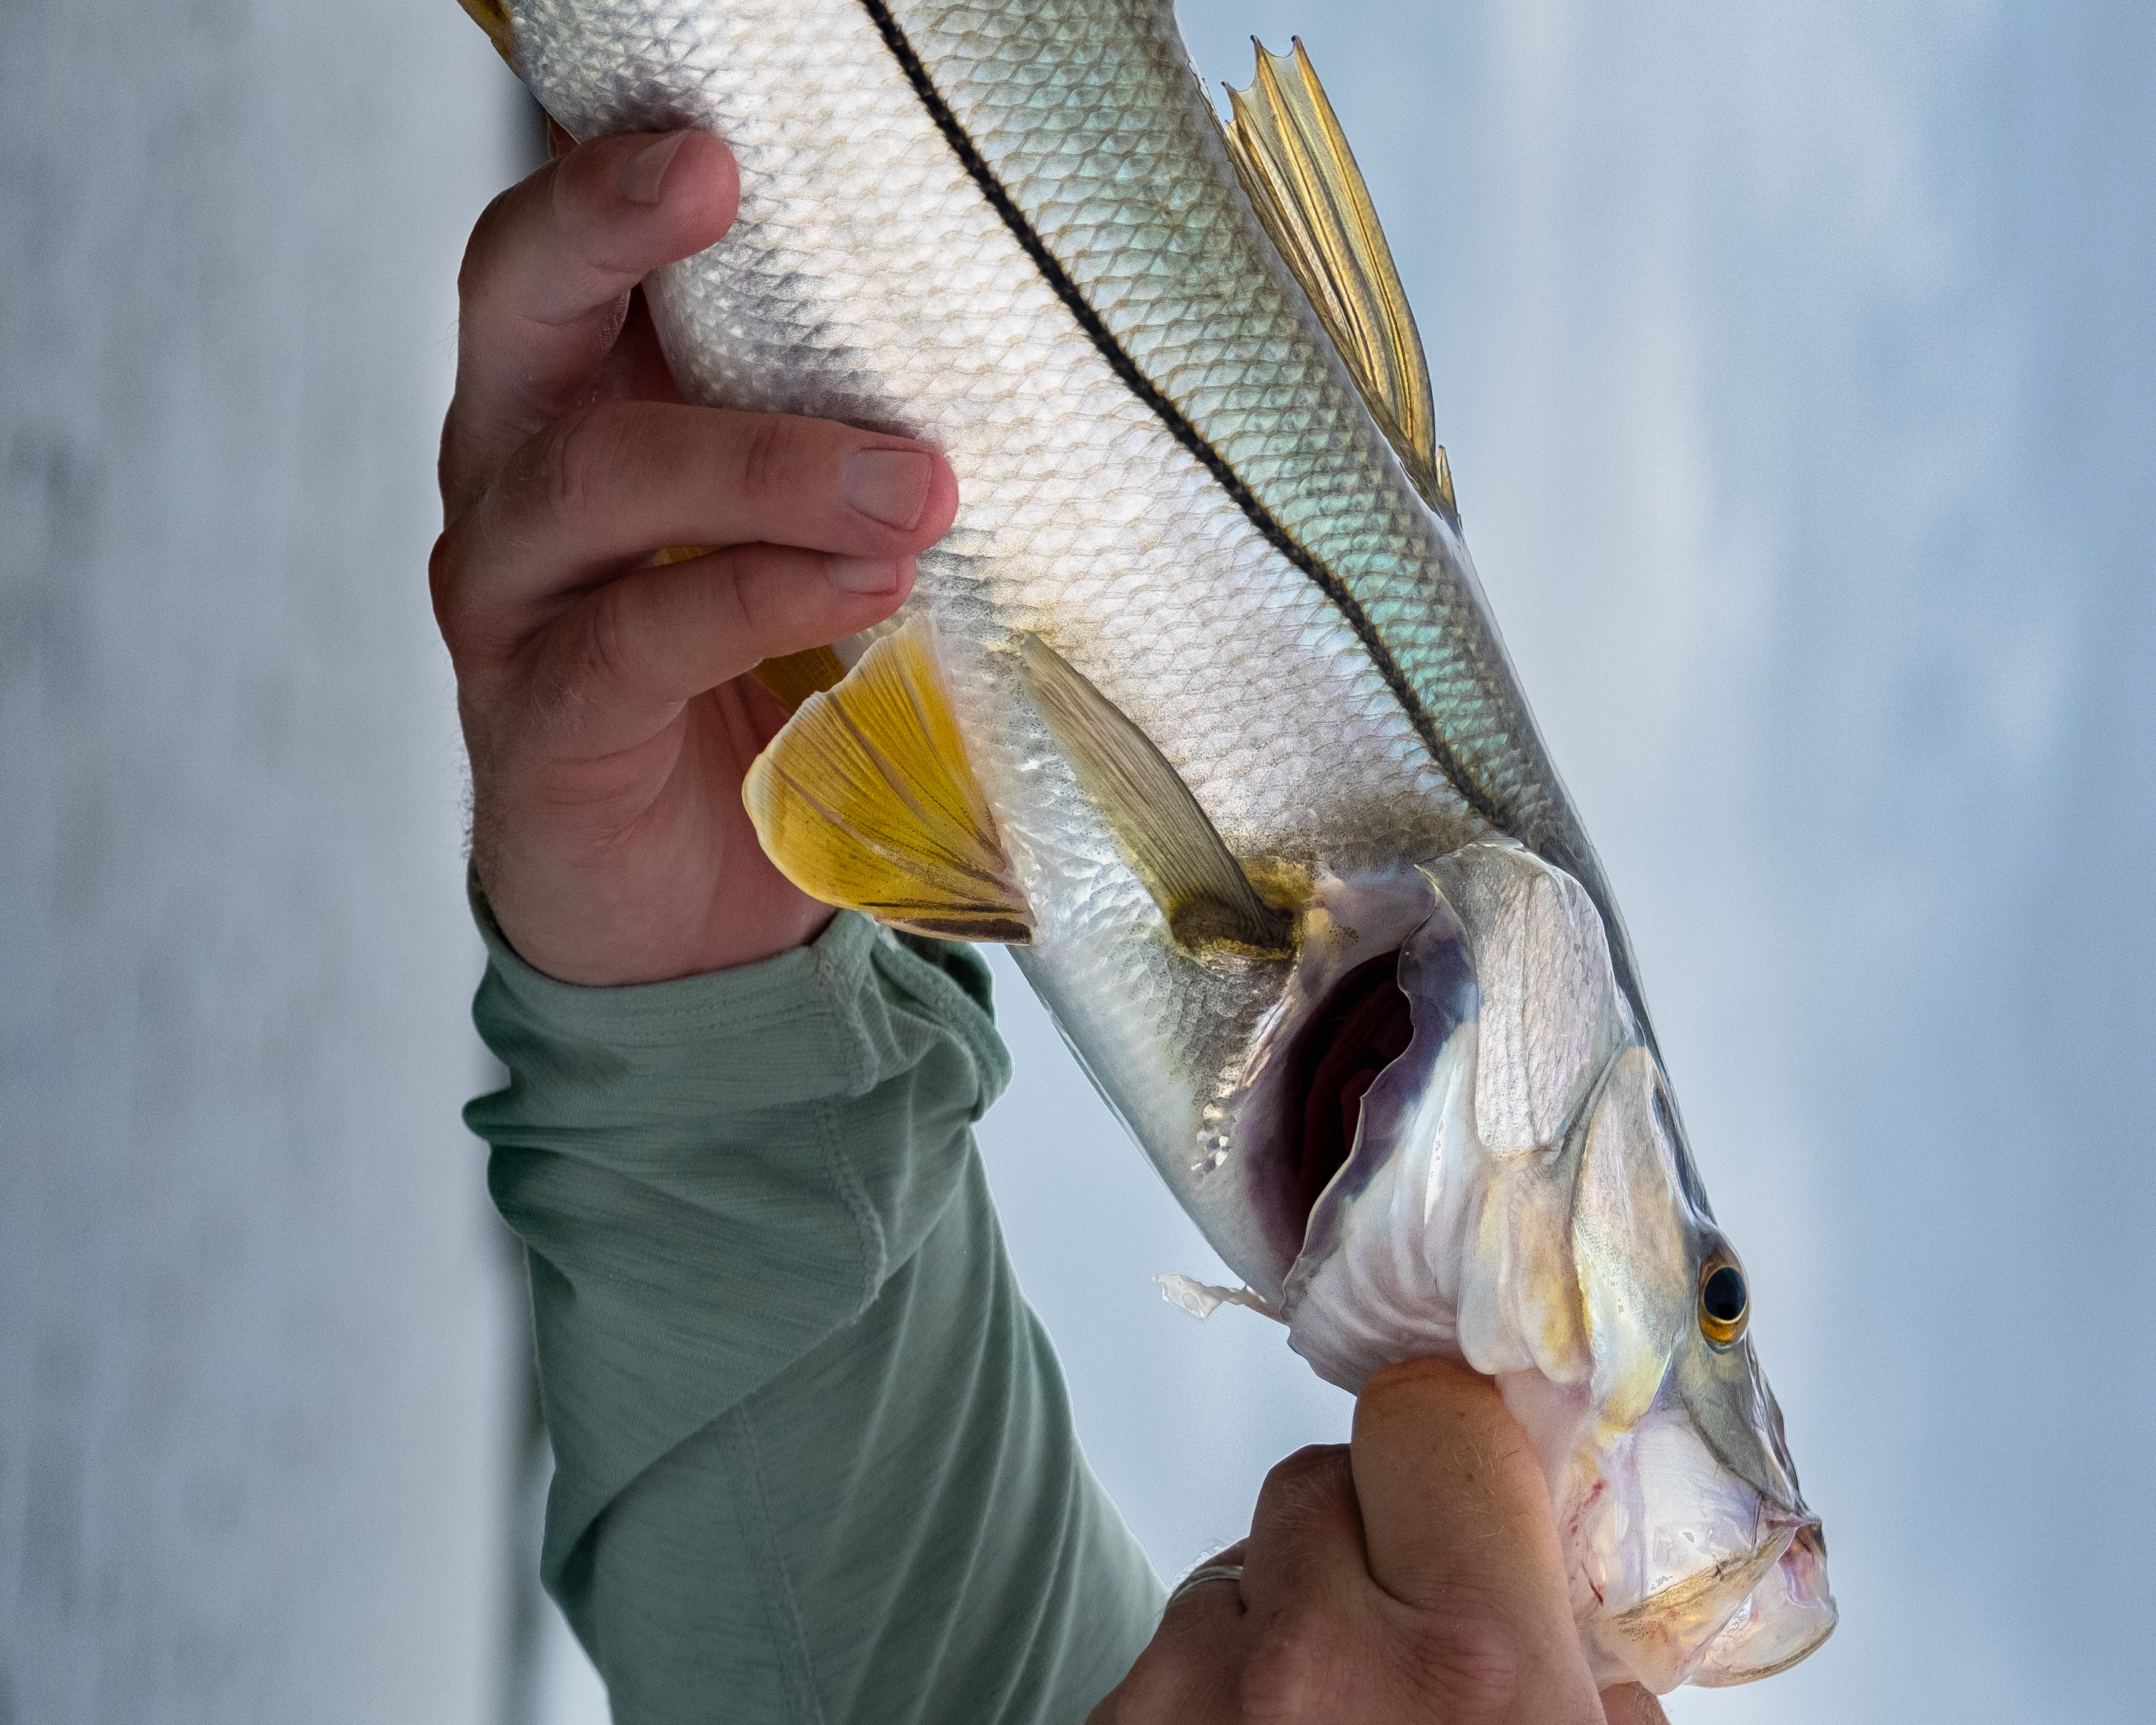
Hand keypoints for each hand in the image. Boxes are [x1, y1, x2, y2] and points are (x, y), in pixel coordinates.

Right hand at [432, 128, 958, 982]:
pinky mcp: (543, 725)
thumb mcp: (797, 540)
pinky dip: (760, 601)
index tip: (719, 126)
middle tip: (718, 177)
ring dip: (763, 466)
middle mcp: (516, 481)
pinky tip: (868, 592)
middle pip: (518, 311)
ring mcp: (513, 605)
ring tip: (912, 487)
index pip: (564, 253)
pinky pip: (637, 639)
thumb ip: (842, 448)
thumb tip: (1012, 349)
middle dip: (609, 231)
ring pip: (594, 479)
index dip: (612, 173)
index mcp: (577, 406)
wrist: (687, 911)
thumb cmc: (759, 693)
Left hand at [1089, 1359, 1668, 1723]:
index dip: (1452, 1451)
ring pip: (1230, 1575)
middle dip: (1365, 1541)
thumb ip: (1586, 1677)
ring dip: (1279, 1626)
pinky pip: (1165, 1661)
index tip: (1466, 1488)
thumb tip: (1576, 1635)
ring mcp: (1185, 1705)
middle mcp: (1313, 1668)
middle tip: (1412, 1646)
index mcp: (1473, 1666)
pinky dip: (1211, 1700)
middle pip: (1314, 1480)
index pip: (1426, 1411)